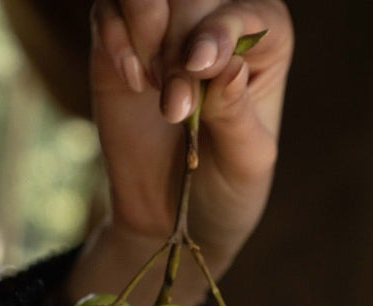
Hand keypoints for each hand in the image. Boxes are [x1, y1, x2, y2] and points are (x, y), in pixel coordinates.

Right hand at [68, 0, 292, 305]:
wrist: (171, 218)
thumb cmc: (224, 187)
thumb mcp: (244, 163)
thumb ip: (237, 116)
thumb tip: (228, 69)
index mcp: (264, 41)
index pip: (243, 11)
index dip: (219, 30)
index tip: (199, 66)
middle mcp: (216, 21)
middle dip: (179, 46)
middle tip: (174, 108)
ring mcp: (165, 30)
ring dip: (145, 31)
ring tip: (151, 87)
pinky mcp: (120, 45)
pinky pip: (108, 10)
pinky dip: (115, 38)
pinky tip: (133, 84)